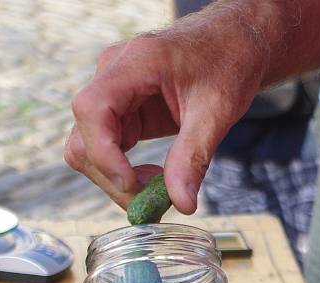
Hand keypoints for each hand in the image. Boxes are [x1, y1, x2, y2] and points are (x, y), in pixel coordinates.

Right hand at [64, 11, 267, 213]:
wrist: (235, 42)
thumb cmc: (228, 61)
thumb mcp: (217, 111)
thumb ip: (194, 157)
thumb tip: (182, 204)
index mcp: (135, 63)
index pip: (92, 109)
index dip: (103, 153)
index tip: (131, 183)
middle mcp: (113, 74)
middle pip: (84, 137)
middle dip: (111, 177)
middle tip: (151, 202)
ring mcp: (113, 92)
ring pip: (89, 147)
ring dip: (115, 178)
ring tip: (157, 189)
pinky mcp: (121, 109)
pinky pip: (107, 147)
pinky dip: (125, 171)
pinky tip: (155, 179)